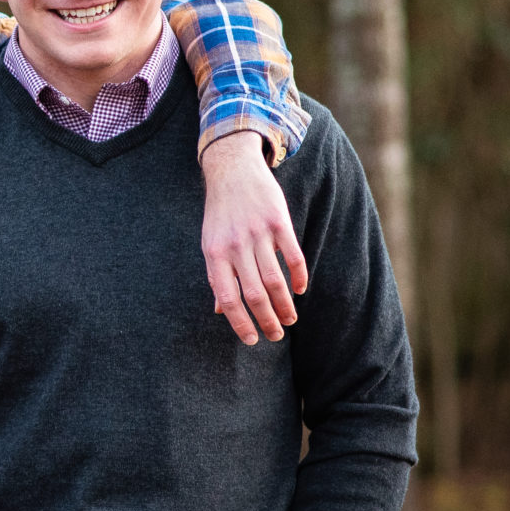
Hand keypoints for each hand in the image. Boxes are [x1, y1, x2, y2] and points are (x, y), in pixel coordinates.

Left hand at [199, 130, 308, 343]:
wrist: (232, 170)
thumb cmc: (220, 214)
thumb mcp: (210, 242)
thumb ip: (217, 275)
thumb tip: (219, 309)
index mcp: (214, 254)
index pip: (227, 298)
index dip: (240, 323)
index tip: (251, 340)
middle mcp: (235, 245)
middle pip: (254, 294)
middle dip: (267, 320)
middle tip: (277, 336)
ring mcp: (258, 233)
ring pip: (274, 280)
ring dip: (284, 305)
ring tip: (290, 320)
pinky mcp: (279, 222)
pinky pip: (292, 257)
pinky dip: (298, 277)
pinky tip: (299, 290)